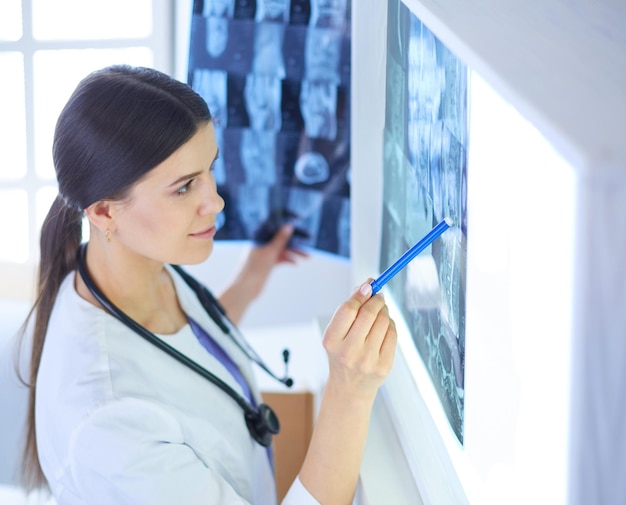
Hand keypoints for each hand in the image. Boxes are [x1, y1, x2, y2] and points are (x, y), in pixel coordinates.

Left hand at [241, 223, 308, 299]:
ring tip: (307, 257)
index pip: (275, 230)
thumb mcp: (270, 251)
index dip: (287, 229)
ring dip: (294, 253)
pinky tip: (296, 263)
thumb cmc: (255, 267)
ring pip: (282, 251)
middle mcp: (262, 244)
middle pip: (281, 241)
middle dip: (294, 244)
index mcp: (259, 238)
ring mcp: (265, 254)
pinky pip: (280, 259)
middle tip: (307, 247)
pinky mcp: (267, 264)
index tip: (300, 229)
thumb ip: (280, 239)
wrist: (246, 288)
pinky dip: (288, 260)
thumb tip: (289, 226)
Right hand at [322, 280, 396, 399]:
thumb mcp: (337, 333)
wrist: (349, 388)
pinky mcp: (384, 365)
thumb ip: (349, 308)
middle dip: (376, 300)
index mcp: (332, 341)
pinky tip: (384, 327)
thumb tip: (367, 285)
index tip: (368, 285)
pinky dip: (390, 325)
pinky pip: (392, 334)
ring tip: (380, 313)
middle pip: (368, 314)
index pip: (347, 310)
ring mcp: (367, 360)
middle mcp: (348, 352)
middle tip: (378, 296)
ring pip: (383, 322)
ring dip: (384, 311)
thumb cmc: (342, 354)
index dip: (360, 294)